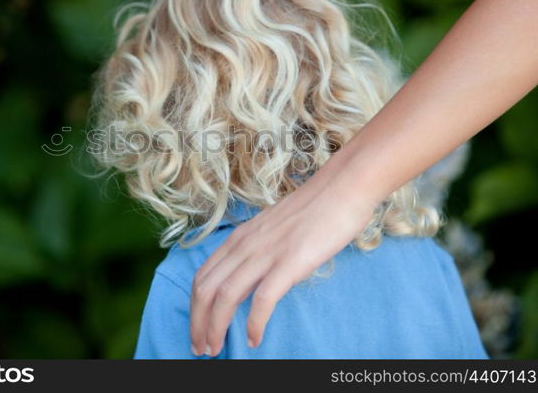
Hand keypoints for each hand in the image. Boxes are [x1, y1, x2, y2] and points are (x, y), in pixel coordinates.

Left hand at [189, 171, 377, 356]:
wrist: (342, 188)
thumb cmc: (313, 209)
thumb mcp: (271, 228)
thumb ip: (256, 248)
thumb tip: (249, 274)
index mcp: (239, 238)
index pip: (202, 276)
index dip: (195, 307)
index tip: (198, 329)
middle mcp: (245, 245)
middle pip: (206, 290)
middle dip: (198, 323)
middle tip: (201, 349)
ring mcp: (266, 253)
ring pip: (225, 296)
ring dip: (215, 328)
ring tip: (215, 350)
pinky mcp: (290, 262)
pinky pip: (262, 299)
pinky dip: (254, 323)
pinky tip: (254, 340)